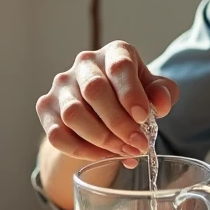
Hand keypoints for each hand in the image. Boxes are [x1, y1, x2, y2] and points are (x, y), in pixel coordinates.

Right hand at [36, 41, 178, 166]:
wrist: (103, 108)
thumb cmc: (132, 95)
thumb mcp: (154, 91)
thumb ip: (163, 93)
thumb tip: (161, 104)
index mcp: (114, 53)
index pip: (119, 67)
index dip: (131, 94)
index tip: (144, 117)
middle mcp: (84, 64)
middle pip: (94, 90)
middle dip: (119, 123)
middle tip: (138, 144)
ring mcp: (62, 85)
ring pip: (73, 114)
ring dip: (101, 139)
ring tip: (125, 152)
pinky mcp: (46, 108)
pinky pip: (57, 135)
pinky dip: (82, 151)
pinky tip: (104, 156)